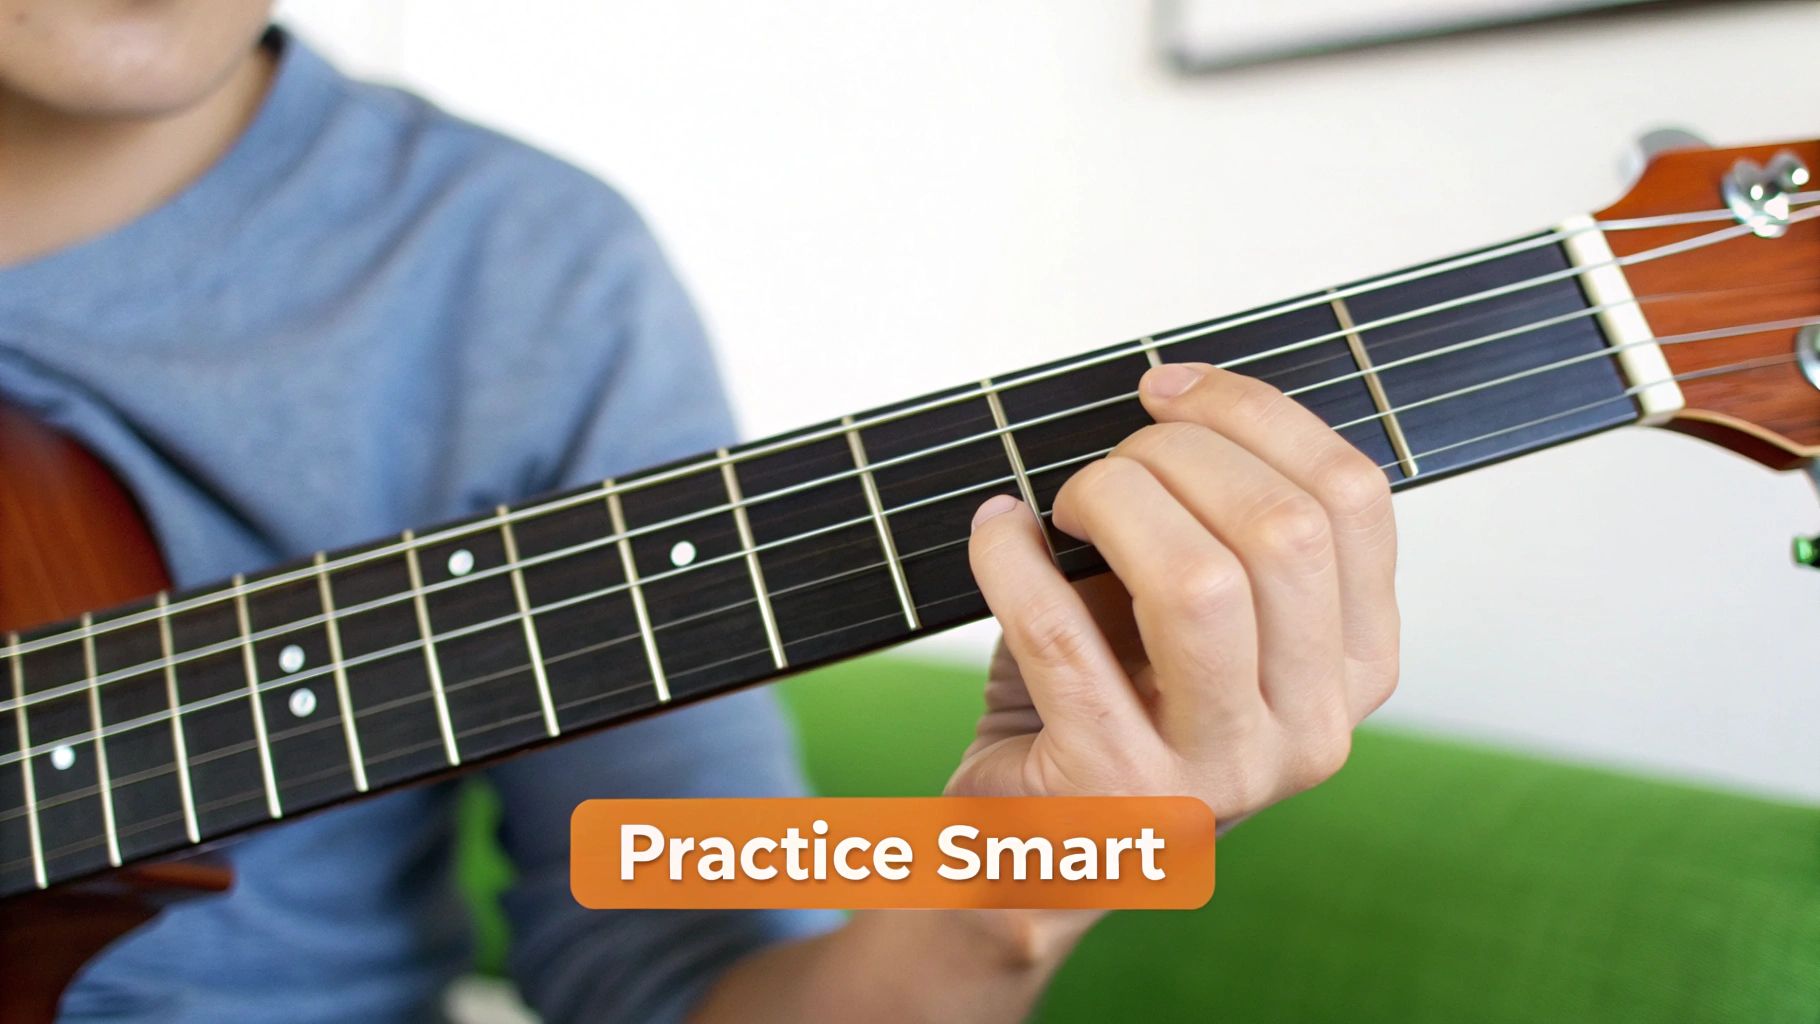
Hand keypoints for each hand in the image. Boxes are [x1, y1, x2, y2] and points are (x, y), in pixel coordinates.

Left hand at [951, 360, 1399, 849]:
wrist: (1032, 846)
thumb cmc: (1110, 704)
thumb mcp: (1194, 614)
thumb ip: (1219, 521)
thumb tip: (1173, 401)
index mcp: (1355, 669)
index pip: (1353, 501)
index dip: (1257, 413)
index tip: (1168, 389)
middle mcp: (1311, 730)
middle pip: (1283, 530)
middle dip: (1175, 456)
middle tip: (1103, 470)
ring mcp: (1222, 773)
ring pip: (1199, 583)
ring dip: (1112, 502)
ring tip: (1063, 506)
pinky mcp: (1117, 792)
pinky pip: (1062, 636)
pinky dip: (1012, 558)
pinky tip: (995, 530)